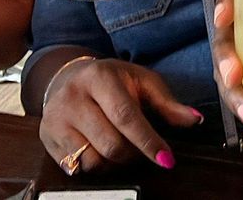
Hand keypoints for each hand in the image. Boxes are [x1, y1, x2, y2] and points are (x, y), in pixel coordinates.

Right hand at [39, 57, 202, 173]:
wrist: (67, 76)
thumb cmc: (112, 79)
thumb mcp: (141, 81)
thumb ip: (167, 102)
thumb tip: (194, 120)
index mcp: (100, 78)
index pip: (126, 116)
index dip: (148, 141)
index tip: (166, 159)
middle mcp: (74, 97)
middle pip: (110, 144)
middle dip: (133, 155)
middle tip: (142, 149)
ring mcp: (56, 119)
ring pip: (92, 160)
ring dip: (113, 164)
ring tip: (121, 148)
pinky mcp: (47, 137)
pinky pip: (75, 167)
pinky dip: (94, 166)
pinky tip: (101, 151)